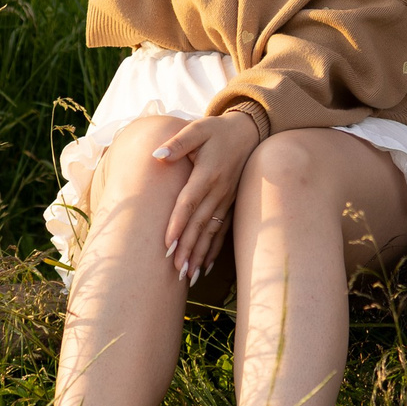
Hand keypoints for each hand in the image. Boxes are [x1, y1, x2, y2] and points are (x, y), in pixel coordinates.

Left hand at [154, 112, 264, 281]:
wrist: (248, 131)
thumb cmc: (218, 131)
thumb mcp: (198, 129)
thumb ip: (178, 142)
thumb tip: (158, 155)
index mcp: (207, 174)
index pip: (189, 202)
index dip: (178, 223)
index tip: (167, 243)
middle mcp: (219, 191)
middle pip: (200, 224)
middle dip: (188, 248)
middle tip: (175, 270)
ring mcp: (227, 200)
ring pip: (211, 232)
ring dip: (199, 254)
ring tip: (187, 276)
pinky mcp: (231, 204)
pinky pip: (222, 231)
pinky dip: (213, 249)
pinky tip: (203, 266)